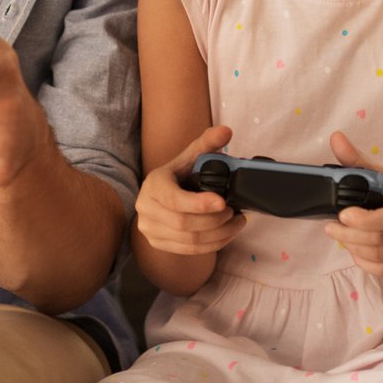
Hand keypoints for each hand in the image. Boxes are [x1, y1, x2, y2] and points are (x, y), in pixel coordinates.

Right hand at [134, 125, 244, 256]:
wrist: (158, 198)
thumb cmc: (178, 177)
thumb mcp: (189, 158)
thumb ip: (207, 144)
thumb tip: (226, 131)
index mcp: (154, 184)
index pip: (174, 200)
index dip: (199, 204)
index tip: (223, 202)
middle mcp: (146, 209)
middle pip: (184, 224)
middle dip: (215, 221)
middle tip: (234, 212)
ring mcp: (150, 230)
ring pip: (190, 241)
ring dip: (219, 234)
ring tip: (236, 222)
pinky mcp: (158, 244)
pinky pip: (189, 251)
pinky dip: (213, 245)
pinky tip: (227, 233)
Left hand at [321, 131, 382, 276]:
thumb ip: (360, 161)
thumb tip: (335, 138)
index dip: (362, 220)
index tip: (342, 214)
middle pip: (380, 240)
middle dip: (348, 236)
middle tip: (330, 227)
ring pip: (380, 257)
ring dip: (353, 248)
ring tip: (340, 236)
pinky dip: (365, 262)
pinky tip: (355, 249)